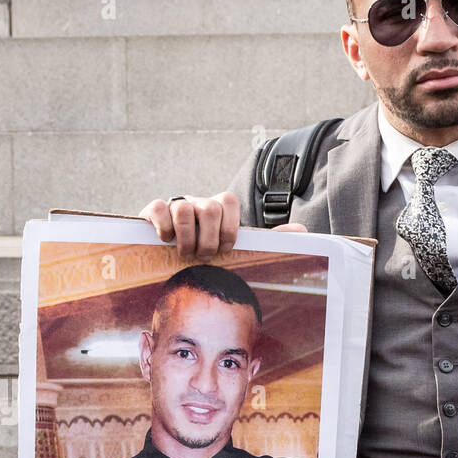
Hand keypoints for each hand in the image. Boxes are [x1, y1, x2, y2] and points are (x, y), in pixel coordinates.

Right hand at [138, 192, 308, 260]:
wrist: (170, 250)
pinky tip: (165, 240)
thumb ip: (267, 239)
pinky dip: (163, 226)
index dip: (229, 227)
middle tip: (205, 256)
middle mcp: (198, 202)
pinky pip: (158, 208)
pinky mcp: (154, 211)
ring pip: (184, 208)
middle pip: (209, 207)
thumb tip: (303, 232)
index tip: (226, 249)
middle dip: (209, 239)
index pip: (229, 200)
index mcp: (219, 209)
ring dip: (186, 238)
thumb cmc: (208, 248)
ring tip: (185, 253)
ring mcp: (176, 204)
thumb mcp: (236, 245)